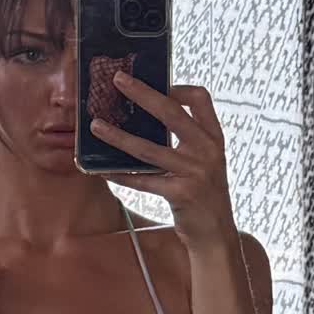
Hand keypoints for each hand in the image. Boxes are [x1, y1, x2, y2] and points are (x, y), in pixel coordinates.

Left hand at [88, 73, 237, 252]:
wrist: (216, 233)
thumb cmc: (204, 195)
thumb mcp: (204, 161)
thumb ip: (186, 140)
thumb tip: (146, 118)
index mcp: (214, 137)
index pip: (201, 99)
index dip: (177, 87)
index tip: (156, 83)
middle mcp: (207, 150)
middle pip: (171, 113)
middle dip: (142, 93)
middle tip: (117, 80)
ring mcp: (195, 172)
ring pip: (148, 148)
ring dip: (118, 136)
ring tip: (96, 126)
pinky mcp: (181, 194)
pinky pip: (143, 180)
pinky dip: (120, 174)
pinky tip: (102, 170)